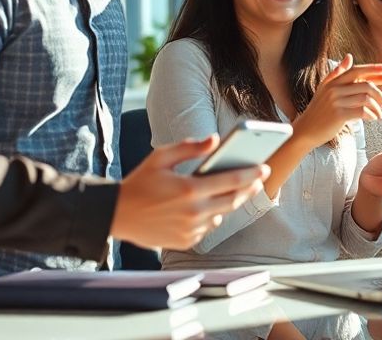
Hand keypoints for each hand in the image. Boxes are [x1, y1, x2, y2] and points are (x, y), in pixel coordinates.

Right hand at [110, 134, 267, 250]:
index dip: (252, 174)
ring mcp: (191, 230)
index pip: (232, 181)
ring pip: (222, 216)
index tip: (265, 168)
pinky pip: (208, 228)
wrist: (117, 215)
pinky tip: (207, 207)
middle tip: (258, 180)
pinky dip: (211, 217)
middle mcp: (194, 212)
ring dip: (229, 203)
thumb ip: (190, 148)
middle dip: (249, 189)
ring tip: (233, 191)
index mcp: (190, 189)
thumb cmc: (139, 182)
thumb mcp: (161, 157)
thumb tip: (215, 140)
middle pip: (233, 200)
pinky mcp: (186, 242)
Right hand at [292, 54, 381, 144]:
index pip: (357, 70)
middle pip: (366, 84)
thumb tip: (349, 56)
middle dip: (380, 93)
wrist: (305, 130)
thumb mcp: (326, 88)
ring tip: (379, 113)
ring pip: (366, 98)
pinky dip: (371, 115)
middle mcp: (334, 88)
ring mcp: (336, 101)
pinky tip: (372, 118)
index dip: (373, 69)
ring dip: (377, 107)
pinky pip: (362, 111)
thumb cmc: (319, 111)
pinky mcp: (338, 114)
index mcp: (333, 81)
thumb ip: (338, 73)